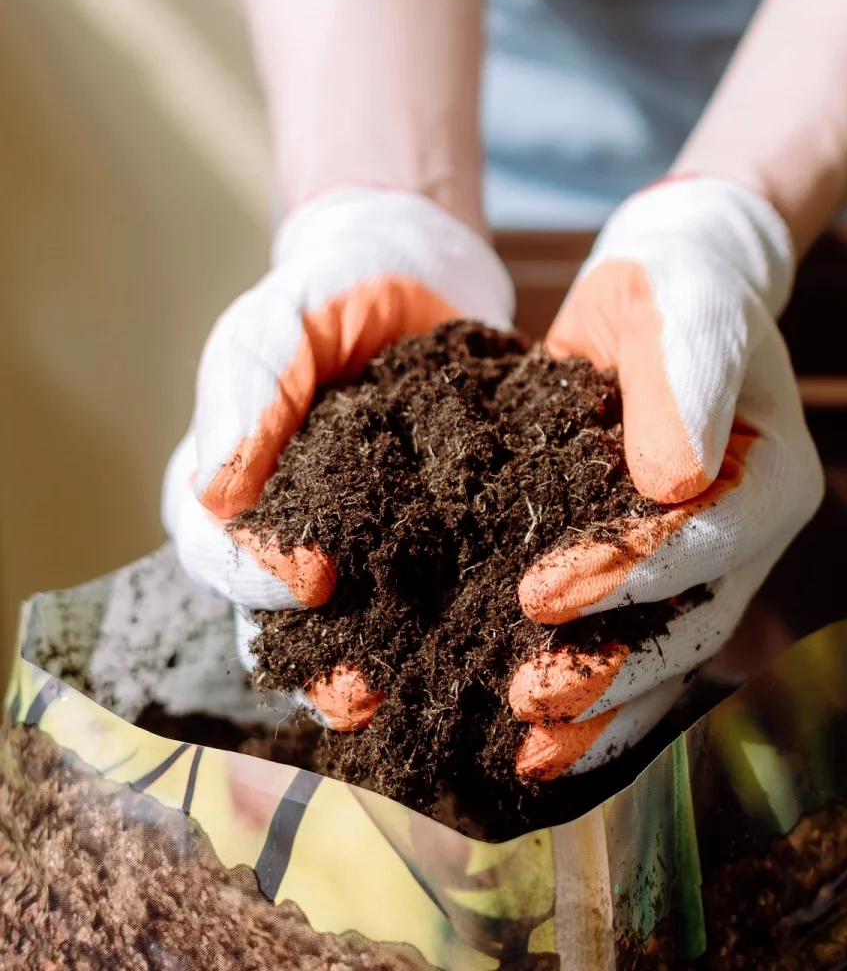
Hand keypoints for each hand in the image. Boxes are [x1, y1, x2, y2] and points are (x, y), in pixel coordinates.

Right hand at [161, 187, 512, 685]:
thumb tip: (217, 494)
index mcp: (236, 499)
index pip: (224, 560)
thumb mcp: (280, 324)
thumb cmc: (329, 295)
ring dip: (393, 673)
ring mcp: (374, 553)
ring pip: (370, 635)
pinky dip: (471, 631)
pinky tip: (503, 650)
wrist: (421, 274)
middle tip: (360, 694)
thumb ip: (252, 393)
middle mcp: (298, 543)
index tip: (307, 580)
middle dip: (321, 669)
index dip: (256, 579)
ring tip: (428, 698)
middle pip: (291, 630)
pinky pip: (453, 602)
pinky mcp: (450, 549)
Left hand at [505, 177, 824, 780]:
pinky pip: (628, 651)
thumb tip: (675, 482)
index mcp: (776, 479)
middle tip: (528, 700)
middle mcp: (750, 542)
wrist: (665, 298)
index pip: (713, 539)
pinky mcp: (653, 585)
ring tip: (523, 751)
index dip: (636, 573)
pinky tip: (519, 738)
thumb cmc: (678, 292)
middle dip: (613, 671)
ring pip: (662, 658)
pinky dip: (585, 699)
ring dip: (599, 710)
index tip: (543, 593)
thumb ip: (684, 380)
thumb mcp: (681, 306)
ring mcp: (706, 572)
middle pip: (693, 623)